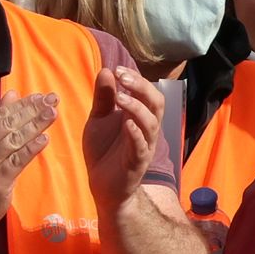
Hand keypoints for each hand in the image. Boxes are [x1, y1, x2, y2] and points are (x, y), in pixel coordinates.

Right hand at [0, 90, 62, 231]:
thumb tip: (12, 94)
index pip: (0, 114)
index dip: (22, 104)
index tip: (41, 96)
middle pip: (9, 124)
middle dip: (32, 110)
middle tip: (53, 99)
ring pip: (14, 139)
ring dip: (35, 125)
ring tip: (53, 114)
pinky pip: (17, 160)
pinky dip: (31, 148)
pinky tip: (44, 139)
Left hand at [86, 64, 165, 212]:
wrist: (102, 185)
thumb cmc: (103, 150)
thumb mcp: (99, 119)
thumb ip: (104, 97)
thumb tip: (106, 70)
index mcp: (139, 117)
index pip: (147, 93)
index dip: (136, 79)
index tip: (117, 68)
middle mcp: (146, 129)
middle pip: (156, 104)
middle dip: (141, 88)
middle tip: (122, 77)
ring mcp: (144, 146)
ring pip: (151, 124)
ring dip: (136, 108)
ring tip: (120, 97)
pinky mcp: (137, 163)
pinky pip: (141, 147)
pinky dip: (135, 134)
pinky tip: (126, 124)